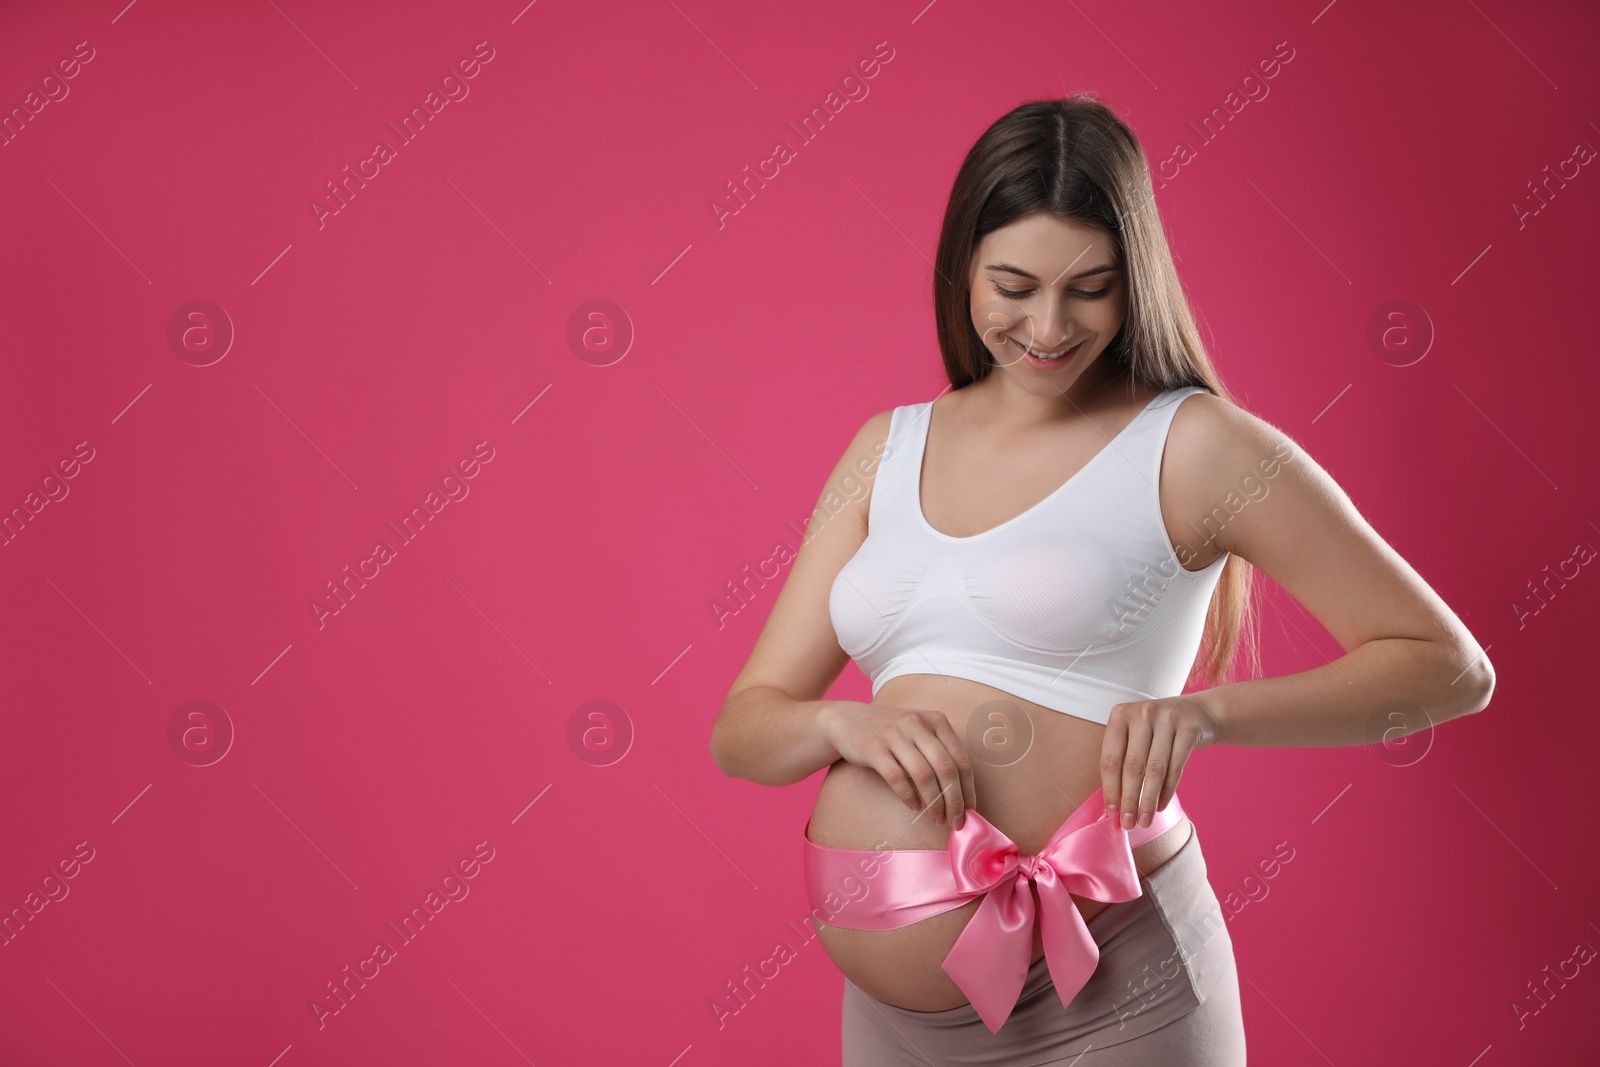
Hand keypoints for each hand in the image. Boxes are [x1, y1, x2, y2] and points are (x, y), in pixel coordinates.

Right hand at [821, 703, 977, 828]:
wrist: (847, 720)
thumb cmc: (891, 732)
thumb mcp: (920, 732)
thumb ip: (940, 753)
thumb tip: (962, 794)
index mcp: (936, 720)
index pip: (961, 759)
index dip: (969, 789)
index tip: (971, 811)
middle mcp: (917, 724)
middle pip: (946, 769)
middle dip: (954, 801)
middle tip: (955, 822)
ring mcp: (894, 735)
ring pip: (923, 775)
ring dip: (933, 803)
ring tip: (936, 818)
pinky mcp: (873, 748)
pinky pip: (897, 778)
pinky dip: (908, 797)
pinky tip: (913, 806)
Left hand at [1100, 694, 1221, 830]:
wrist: (1197, 712)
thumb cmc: (1157, 731)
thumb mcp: (1136, 736)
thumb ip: (1123, 761)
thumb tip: (1113, 805)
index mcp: (1120, 714)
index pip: (1111, 758)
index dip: (1110, 788)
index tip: (1111, 812)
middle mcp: (1142, 713)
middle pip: (1132, 766)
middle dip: (1129, 800)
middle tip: (1128, 824)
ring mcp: (1167, 718)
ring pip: (1155, 769)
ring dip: (1148, 800)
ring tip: (1144, 821)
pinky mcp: (1189, 728)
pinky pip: (1177, 767)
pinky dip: (1167, 791)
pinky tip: (1160, 806)